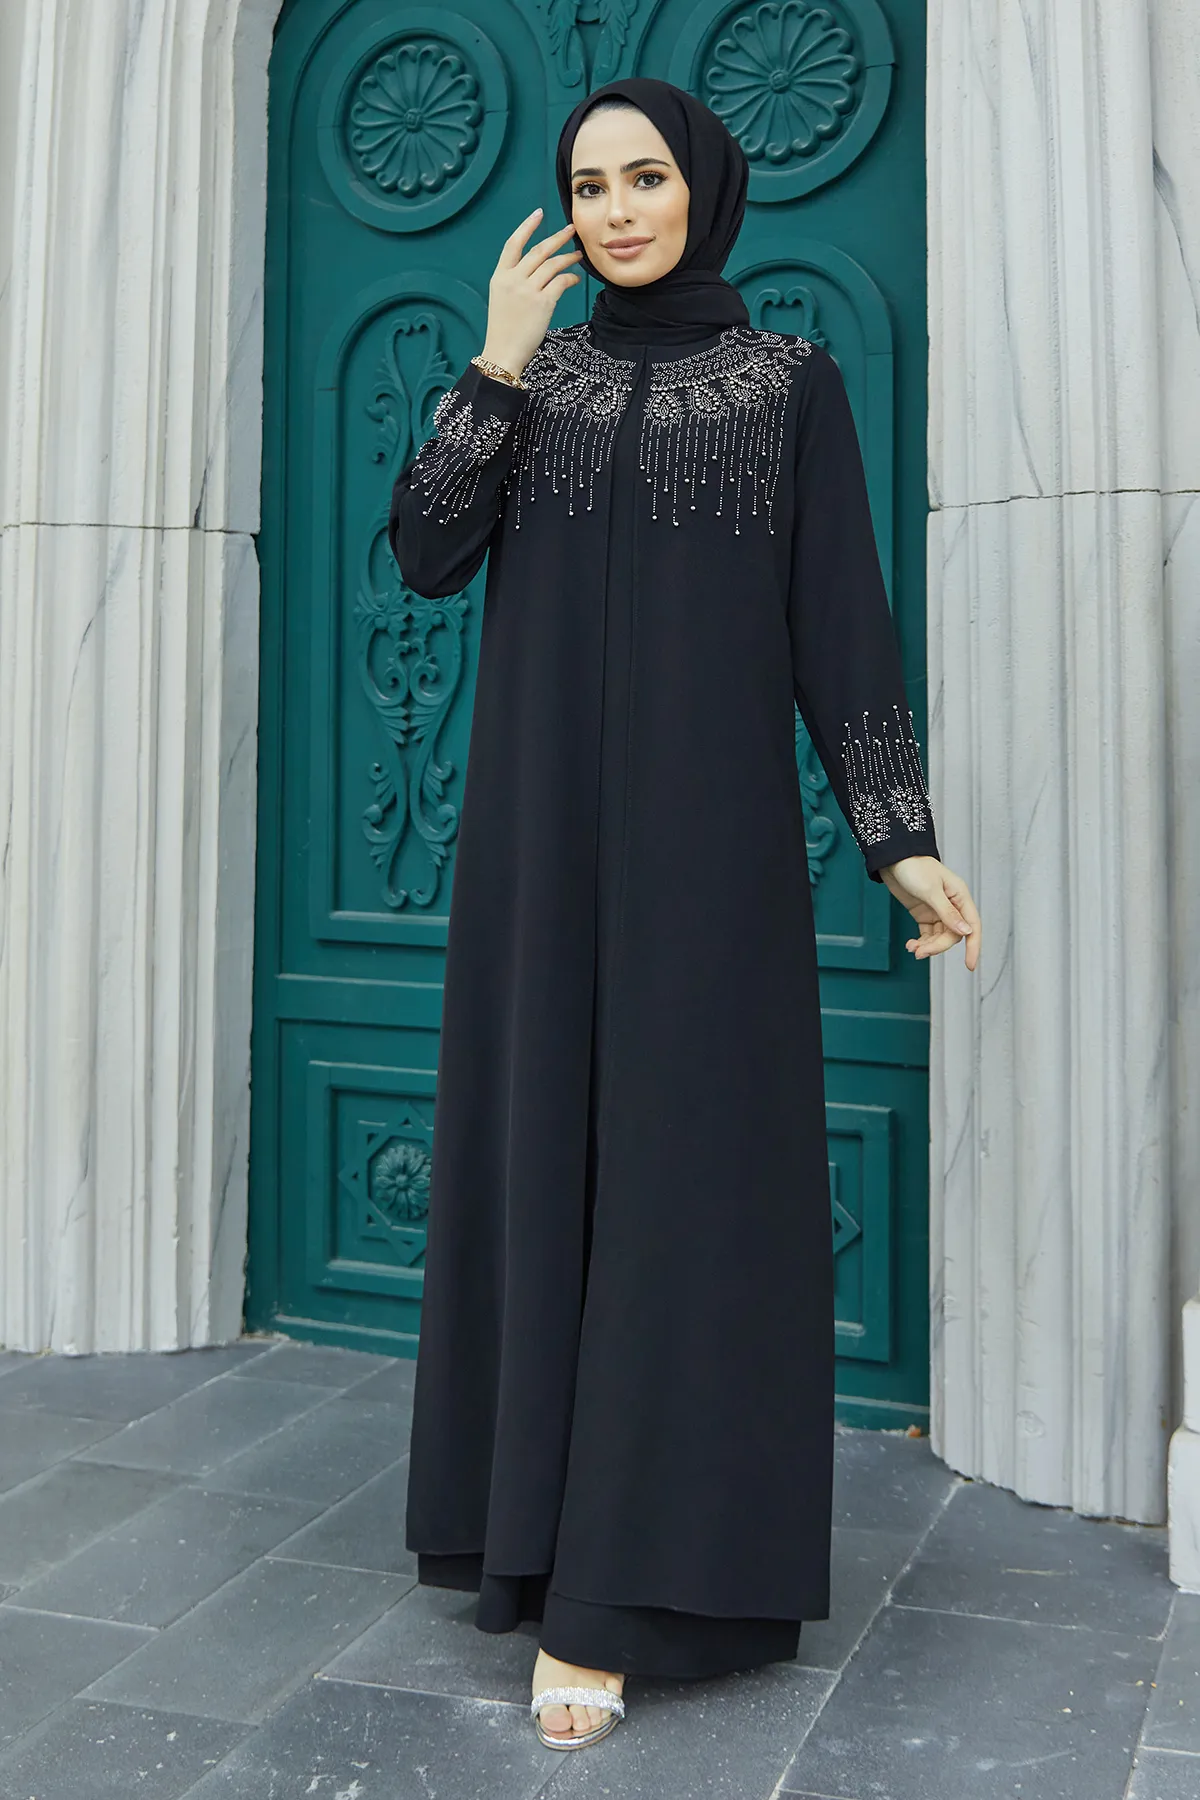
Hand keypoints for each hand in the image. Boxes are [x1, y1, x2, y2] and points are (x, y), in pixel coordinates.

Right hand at [481, 207, 582, 378]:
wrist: (503, 353)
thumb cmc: (504, 329)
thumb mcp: (502, 298)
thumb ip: (514, 280)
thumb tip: (536, 268)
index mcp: (500, 276)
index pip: (513, 244)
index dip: (527, 226)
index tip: (539, 213)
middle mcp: (513, 279)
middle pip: (538, 250)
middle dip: (557, 238)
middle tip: (571, 229)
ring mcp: (528, 291)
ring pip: (552, 264)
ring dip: (568, 257)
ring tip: (578, 255)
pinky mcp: (543, 303)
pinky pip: (561, 282)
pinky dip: (570, 278)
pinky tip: (574, 278)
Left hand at [879, 855, 979, 968]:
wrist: (893, 859)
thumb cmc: (915, 867)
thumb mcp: (931, 891)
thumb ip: (948, 913)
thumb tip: (965, 932)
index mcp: (960, 896)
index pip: (973, 926)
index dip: (973, 946)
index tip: (970, 965)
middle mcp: (952, 905)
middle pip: (952, 935)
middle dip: (938, 946)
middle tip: (921, 952)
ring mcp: (937, 910)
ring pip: (939, 937)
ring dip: (927, 946)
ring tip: (913, 949)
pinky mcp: (924, 914)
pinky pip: (928, 934)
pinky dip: (921, 942)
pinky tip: (911, 945)